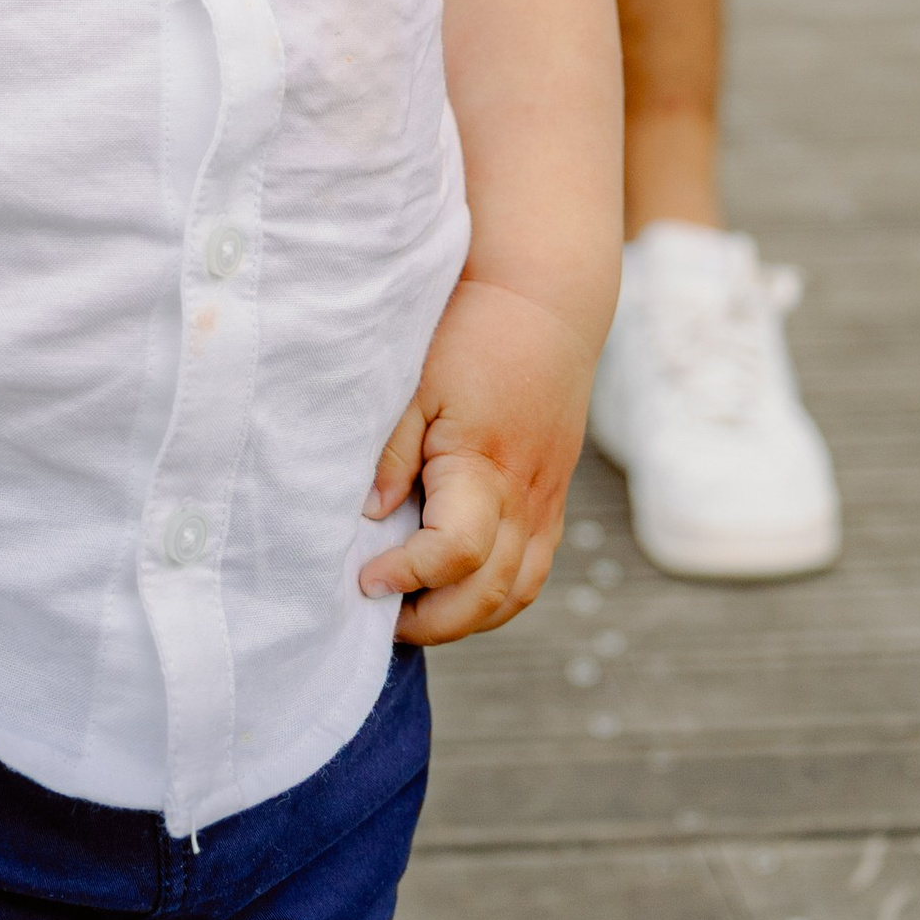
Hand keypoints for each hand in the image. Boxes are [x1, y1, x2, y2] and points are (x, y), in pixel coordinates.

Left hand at [358, 280, 594, 644]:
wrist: (544, 298)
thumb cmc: (472, 331)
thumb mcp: (418, 382)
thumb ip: (392, 452)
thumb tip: (370, 516)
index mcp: (486, 466)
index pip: (455, 554)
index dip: (406, 576)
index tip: (364, 577)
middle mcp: (526, 496)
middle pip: (489, 593)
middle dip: (433, 621)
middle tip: (381, 618)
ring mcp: (548, 500)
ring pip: (518, 593)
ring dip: (468, 619)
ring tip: (415, 613)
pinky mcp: (555, 496)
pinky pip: (533, 569)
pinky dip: (498, 594)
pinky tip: (457, 587)